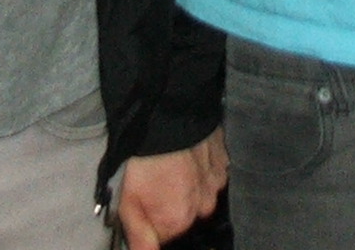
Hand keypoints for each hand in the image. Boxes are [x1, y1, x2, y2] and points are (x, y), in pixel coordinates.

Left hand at [115, 129, 226, 248]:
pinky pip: (212, 174)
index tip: (145, 203)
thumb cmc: (146, 160)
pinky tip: (187, 157)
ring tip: (173, 166)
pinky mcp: (224, 162)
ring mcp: (217, 184)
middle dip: (173, 204)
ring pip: (201, 194)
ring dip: (189, 186)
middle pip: (186, 214)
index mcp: (180, 220)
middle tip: (158, 181)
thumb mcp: (129, 203)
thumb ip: (140, 239)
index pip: (166, 236)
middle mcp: (203, 208)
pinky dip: (201, 170)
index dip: (154, 221)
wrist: (168, 117)